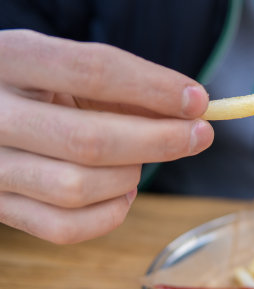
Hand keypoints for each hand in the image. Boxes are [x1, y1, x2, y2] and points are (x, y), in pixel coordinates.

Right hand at [0, 30, 212, 242]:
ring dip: (130, 178)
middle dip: (160, 141)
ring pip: (78, 189)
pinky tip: (121, 192)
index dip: (154, 89)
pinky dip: (111, 213)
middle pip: (89, 140)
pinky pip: (66, 228)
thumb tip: (191, 113)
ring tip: (140, 162)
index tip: (198, 102)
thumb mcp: (74, 72)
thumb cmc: (45, 91)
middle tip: (199, 136)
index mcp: (10, 59)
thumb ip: (127, 89)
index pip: (91, 71)